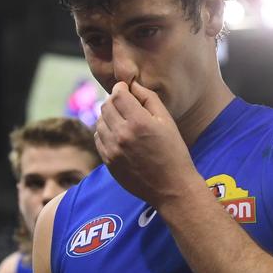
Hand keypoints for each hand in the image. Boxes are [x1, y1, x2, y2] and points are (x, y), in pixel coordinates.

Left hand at [94, 81, 200, 207]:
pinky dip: (105, 131)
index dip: (121, 88)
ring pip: (99, 121)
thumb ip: (149, 99)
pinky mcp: (108, 162)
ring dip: (108, 116)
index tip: (126, 89)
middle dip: (114, 100)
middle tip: (125, 103)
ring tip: (123, 119)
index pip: (118, 94)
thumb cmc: (174, 153)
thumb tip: (133, 85)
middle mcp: (122, 135)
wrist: (171, 187)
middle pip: (106, 106)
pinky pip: (98, 138)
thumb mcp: (167, 121)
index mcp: (138, 122)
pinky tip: (118, 134)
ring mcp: (112, 150)